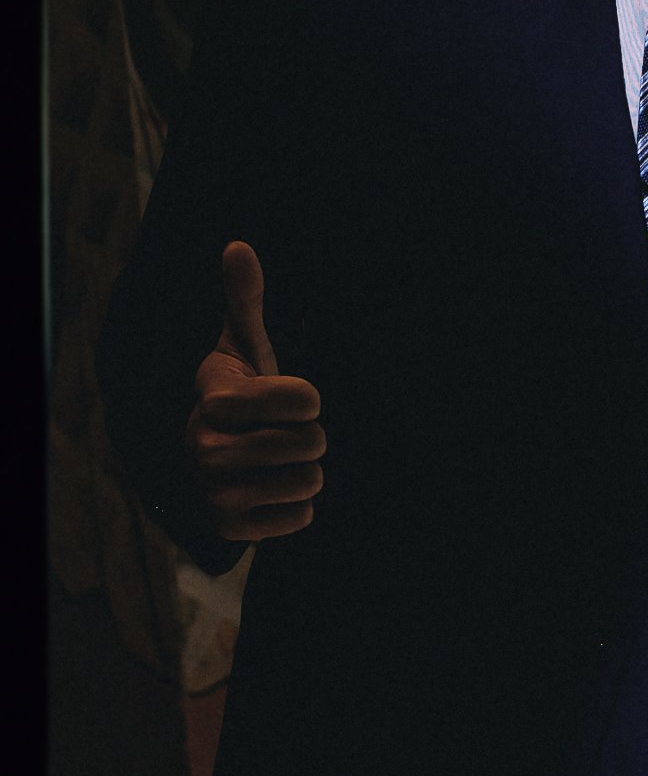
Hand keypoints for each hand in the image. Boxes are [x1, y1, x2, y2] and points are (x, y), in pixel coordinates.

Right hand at [187, 239, 324, 541]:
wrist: (208, 457)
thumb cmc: (238, 393)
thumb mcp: (241, 345)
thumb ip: (244, 298)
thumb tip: (238, 245)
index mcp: (216, 401)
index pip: (307, 400)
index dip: (309, 398)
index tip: (290, 397)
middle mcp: (207, 449)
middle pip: (313, 443)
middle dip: (310, 435)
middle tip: (285, 432)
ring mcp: (216, 493)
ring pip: (310, 481)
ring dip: (307, 471)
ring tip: (279, 460)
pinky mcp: (231, 530)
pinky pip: (301, 519)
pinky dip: (297, 506)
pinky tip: (273, 490)